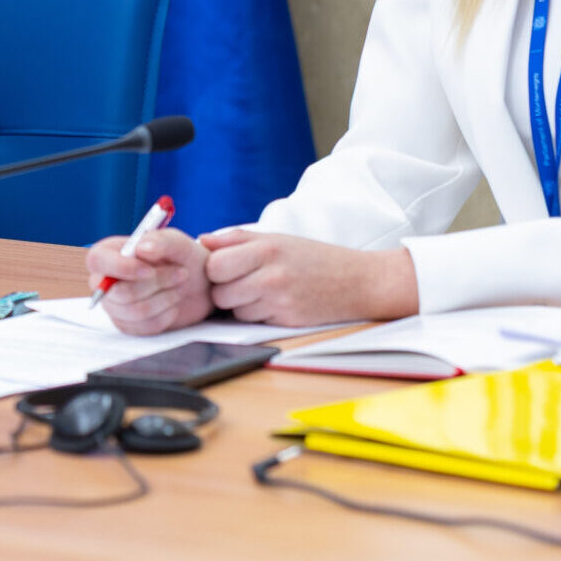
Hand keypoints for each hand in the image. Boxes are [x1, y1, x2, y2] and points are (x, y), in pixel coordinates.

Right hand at [83, 228, 212, 335]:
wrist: (198, 285)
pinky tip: (173, 304)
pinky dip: (166, 316)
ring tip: (179, 287)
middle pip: (118, 292)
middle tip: (181, 273)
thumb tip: (142, 248)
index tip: (148, 270)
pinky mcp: (128, 325)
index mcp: (109, 253)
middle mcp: (106, 280)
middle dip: (156, 284)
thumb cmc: (183, 258)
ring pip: (134, 311)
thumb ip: (161, 241)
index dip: (120, 268)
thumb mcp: (178, 243)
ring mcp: (115, 306)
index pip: (97, 260)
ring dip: (165, 299)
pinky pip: (144, 327)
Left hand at [199, 228, 418, 325]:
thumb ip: (236, 239)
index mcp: (267, 248)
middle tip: (241, 281)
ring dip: (240, 305)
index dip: (214, 268)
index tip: (225, 266)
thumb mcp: (277, 238)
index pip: (214, 265)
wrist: (358, 282)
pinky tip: (274, 303)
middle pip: (220, 293)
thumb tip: (202, 241)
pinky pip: (253, 323)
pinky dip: (257, 316)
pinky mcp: (286, 321)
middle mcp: (272, 276)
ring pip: (234, 311)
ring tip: (261, 291)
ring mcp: (280, 301)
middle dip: (224, 289)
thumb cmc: (313, 258)